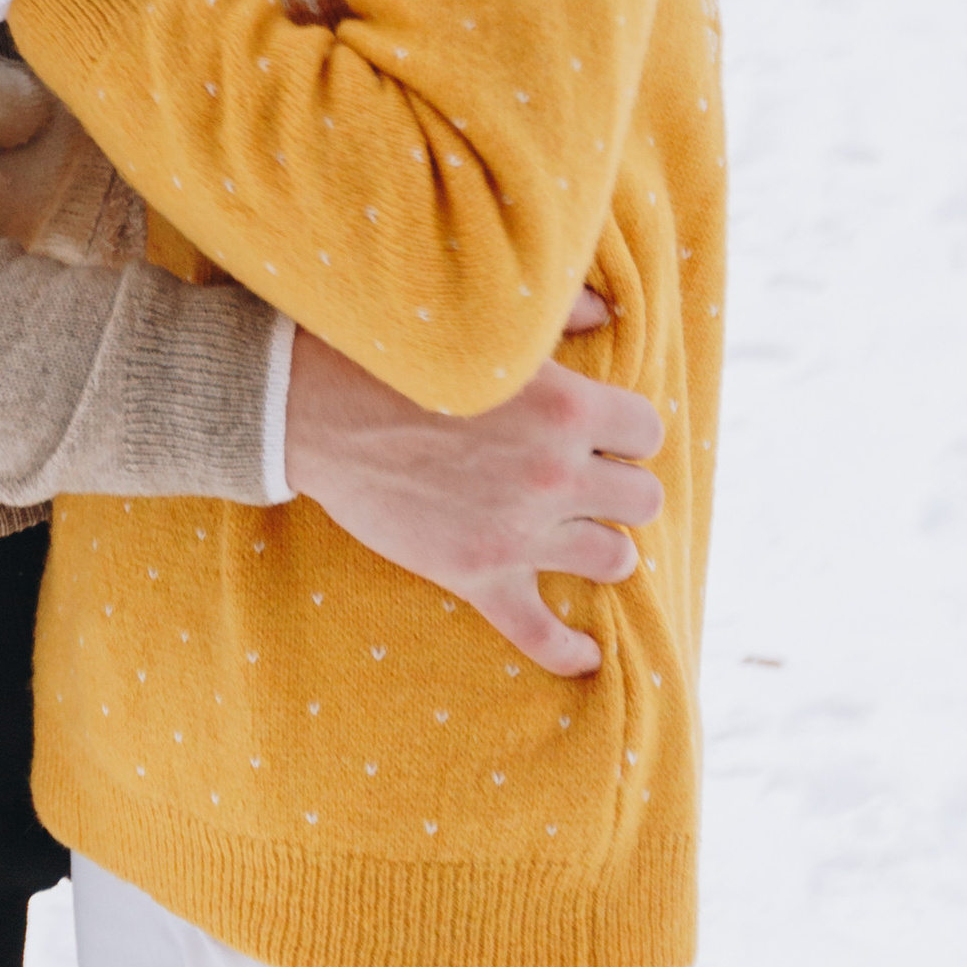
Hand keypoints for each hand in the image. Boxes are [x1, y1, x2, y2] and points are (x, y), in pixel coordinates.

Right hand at [281, 299, 663, 678]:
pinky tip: (587, 654)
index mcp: (566, 408)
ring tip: (584, 533)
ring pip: (614, 559)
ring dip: (603, 545)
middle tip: (592, 478)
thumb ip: (561, 312)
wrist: (319, 407)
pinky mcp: (479, 575)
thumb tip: (608, 312)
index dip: (627, 429)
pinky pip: (542, 633)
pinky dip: (570, 650)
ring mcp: (519, 532)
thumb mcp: (490, 326)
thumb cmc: (402, 352)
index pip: (648, 430)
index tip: (604, 429)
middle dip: (621, 485)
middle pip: (642, 498)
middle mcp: (555, 474)